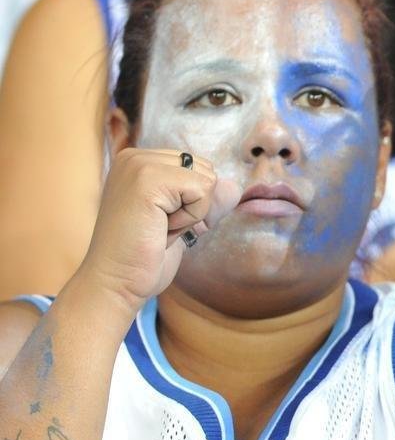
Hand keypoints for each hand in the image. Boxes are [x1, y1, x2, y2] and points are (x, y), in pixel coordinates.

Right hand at [76, 149, 240, 312]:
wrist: (115, 282)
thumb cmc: (145, 256)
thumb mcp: (181, 218)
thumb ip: (204, 197)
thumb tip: (234, 186)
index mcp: (139, 161)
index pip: (198, 168)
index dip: (192, 202)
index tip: (160, 222)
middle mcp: (135, 157)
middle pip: (205, 169)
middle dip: (194, 205)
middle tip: (159, 226)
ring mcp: (139, 165)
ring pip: (206, 179)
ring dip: (192, 212)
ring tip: (158, 227)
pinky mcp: (147, 180)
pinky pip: (201, 191)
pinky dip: (190, 217)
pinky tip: (160, 228)